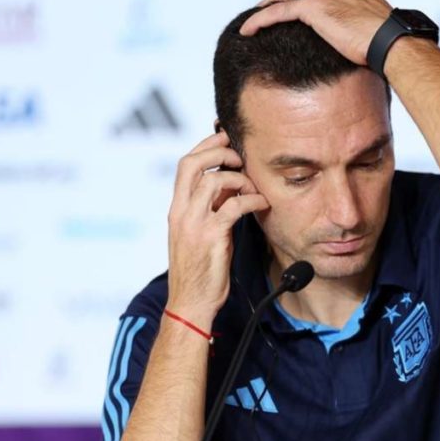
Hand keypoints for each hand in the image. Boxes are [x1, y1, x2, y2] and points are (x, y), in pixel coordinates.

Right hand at [166, 132, 269, 321]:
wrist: (191, 303)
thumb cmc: (199, 271)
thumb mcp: (201, 233)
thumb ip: (210, 208)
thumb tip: (230, 185)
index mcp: (177, 209)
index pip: (185, 164)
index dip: (205, 145)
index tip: (225, 137)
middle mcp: (181, 211)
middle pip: (192, 162)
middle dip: (219, 150)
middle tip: (241, 156)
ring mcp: (194, 223)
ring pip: (214, 179)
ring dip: (240, 178)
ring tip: (253, 188)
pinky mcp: (211, 236)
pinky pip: (233, 205)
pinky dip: (251, 200)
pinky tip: (262, 204)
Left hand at [240, 0, 392, 65]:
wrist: (391, 41)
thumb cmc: (387, 39)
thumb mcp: (373, 23)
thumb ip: (358, 20)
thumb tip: (356, 35)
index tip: (289, 3)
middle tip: (265, 10)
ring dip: (264, 8)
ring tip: (252, 22)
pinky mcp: (313, 8)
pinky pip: (278, 12)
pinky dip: (259, 21)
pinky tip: (248, 30)